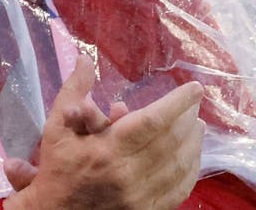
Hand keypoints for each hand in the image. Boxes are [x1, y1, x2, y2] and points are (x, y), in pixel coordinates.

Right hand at [4, 56, 203, 209]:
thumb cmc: (57, 167)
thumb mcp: (56, 126)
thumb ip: (74, 91)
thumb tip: (85, 59)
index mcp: (107, 149)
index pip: (152, 121)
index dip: (177, 102)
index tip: (194, 88)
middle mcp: (128, 173)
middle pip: (171, 141)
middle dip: (188, 119)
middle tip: (194, 104)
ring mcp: (141, 196)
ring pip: (180, 165)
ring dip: (194, 142)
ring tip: (198, 125)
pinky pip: (179, 189)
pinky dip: (191, 170)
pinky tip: (193, 157)